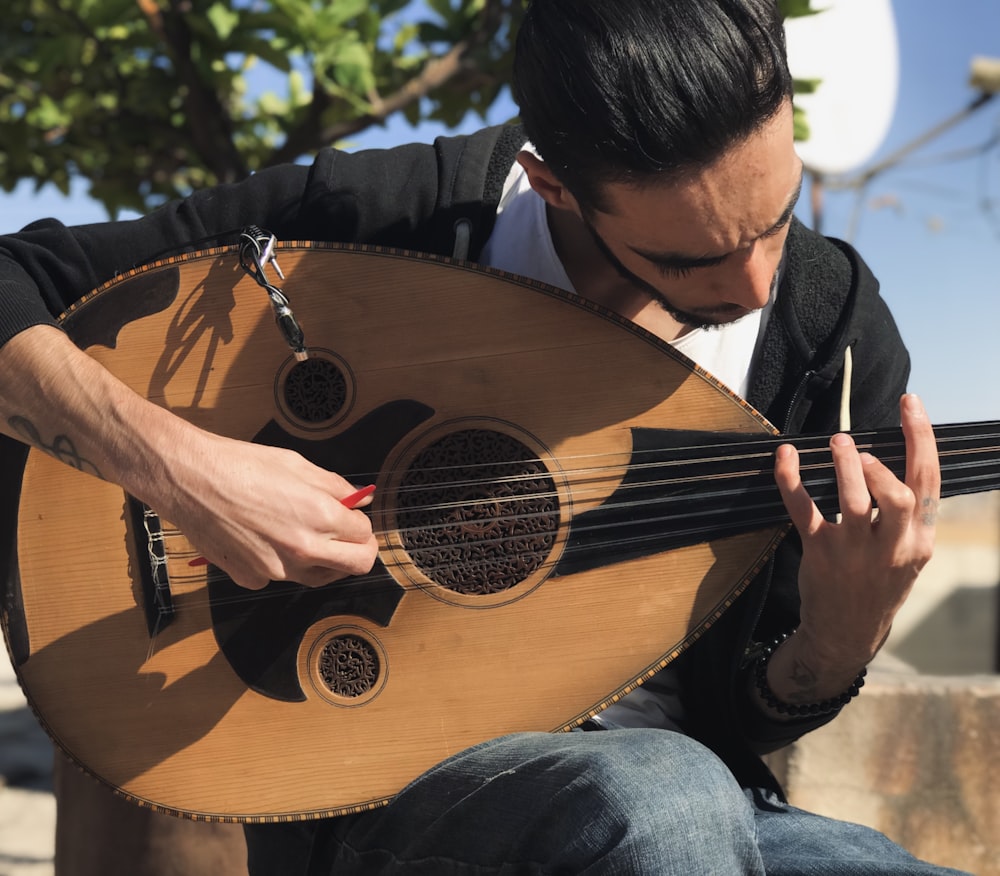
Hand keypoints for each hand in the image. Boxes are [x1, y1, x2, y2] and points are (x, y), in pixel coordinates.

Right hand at [146, 429, 379, 590]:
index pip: (365, 535)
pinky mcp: (252, 578)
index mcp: (319, 517)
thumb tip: (360, 499)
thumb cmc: (240, 465)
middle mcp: (302, 549)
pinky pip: (280, 576)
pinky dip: (281, 563)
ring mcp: (277, 569)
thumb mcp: (297, 465)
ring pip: (319, 576)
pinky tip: (266, 538)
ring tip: (306, 534)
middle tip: (350, 537)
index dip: (362, 524)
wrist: (189, 480)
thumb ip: (334, 487)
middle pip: (356, 566)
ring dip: (324, 560)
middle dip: (360, 551)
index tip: (353, 518)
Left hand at [770, 394, 939, 697]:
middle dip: (882, 466)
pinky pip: (804, 511)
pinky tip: (785, 457)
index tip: (910, 404)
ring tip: (836, 442)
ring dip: (843, 469)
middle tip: (858, 444)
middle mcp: (892, 546)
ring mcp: (854, 552)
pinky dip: (791, 481)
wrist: (846, 633)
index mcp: (920, 539)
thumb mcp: (907, 553)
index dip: (921, 439)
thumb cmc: (877, 582)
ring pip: (854, 504)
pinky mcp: (820, 554)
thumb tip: (892, 454)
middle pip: (900, 498)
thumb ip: (907, 512)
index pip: (929, 482)